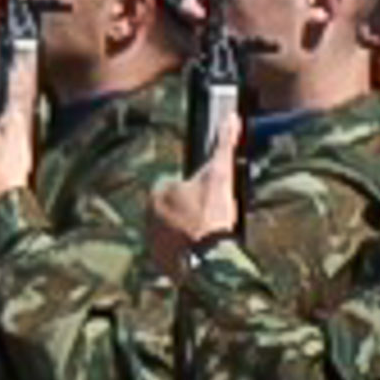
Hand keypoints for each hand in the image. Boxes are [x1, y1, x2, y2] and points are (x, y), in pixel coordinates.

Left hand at [147, 130, 240, 268]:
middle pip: (173, 210)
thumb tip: (231, 117)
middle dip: (190, 213)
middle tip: (212, 219)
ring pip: (172, 231)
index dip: (197, 193)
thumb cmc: (211, 214)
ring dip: (186, 233)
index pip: (177, 187)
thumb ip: (224, 145)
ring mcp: (152, 242)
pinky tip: (201, 252)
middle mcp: (147, 218)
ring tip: (209, 237)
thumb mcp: (220, 174)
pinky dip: (184, 252)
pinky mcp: (159, 263)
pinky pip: (172, 253)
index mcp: (156, 194)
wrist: (208, 262)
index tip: (211, 201)